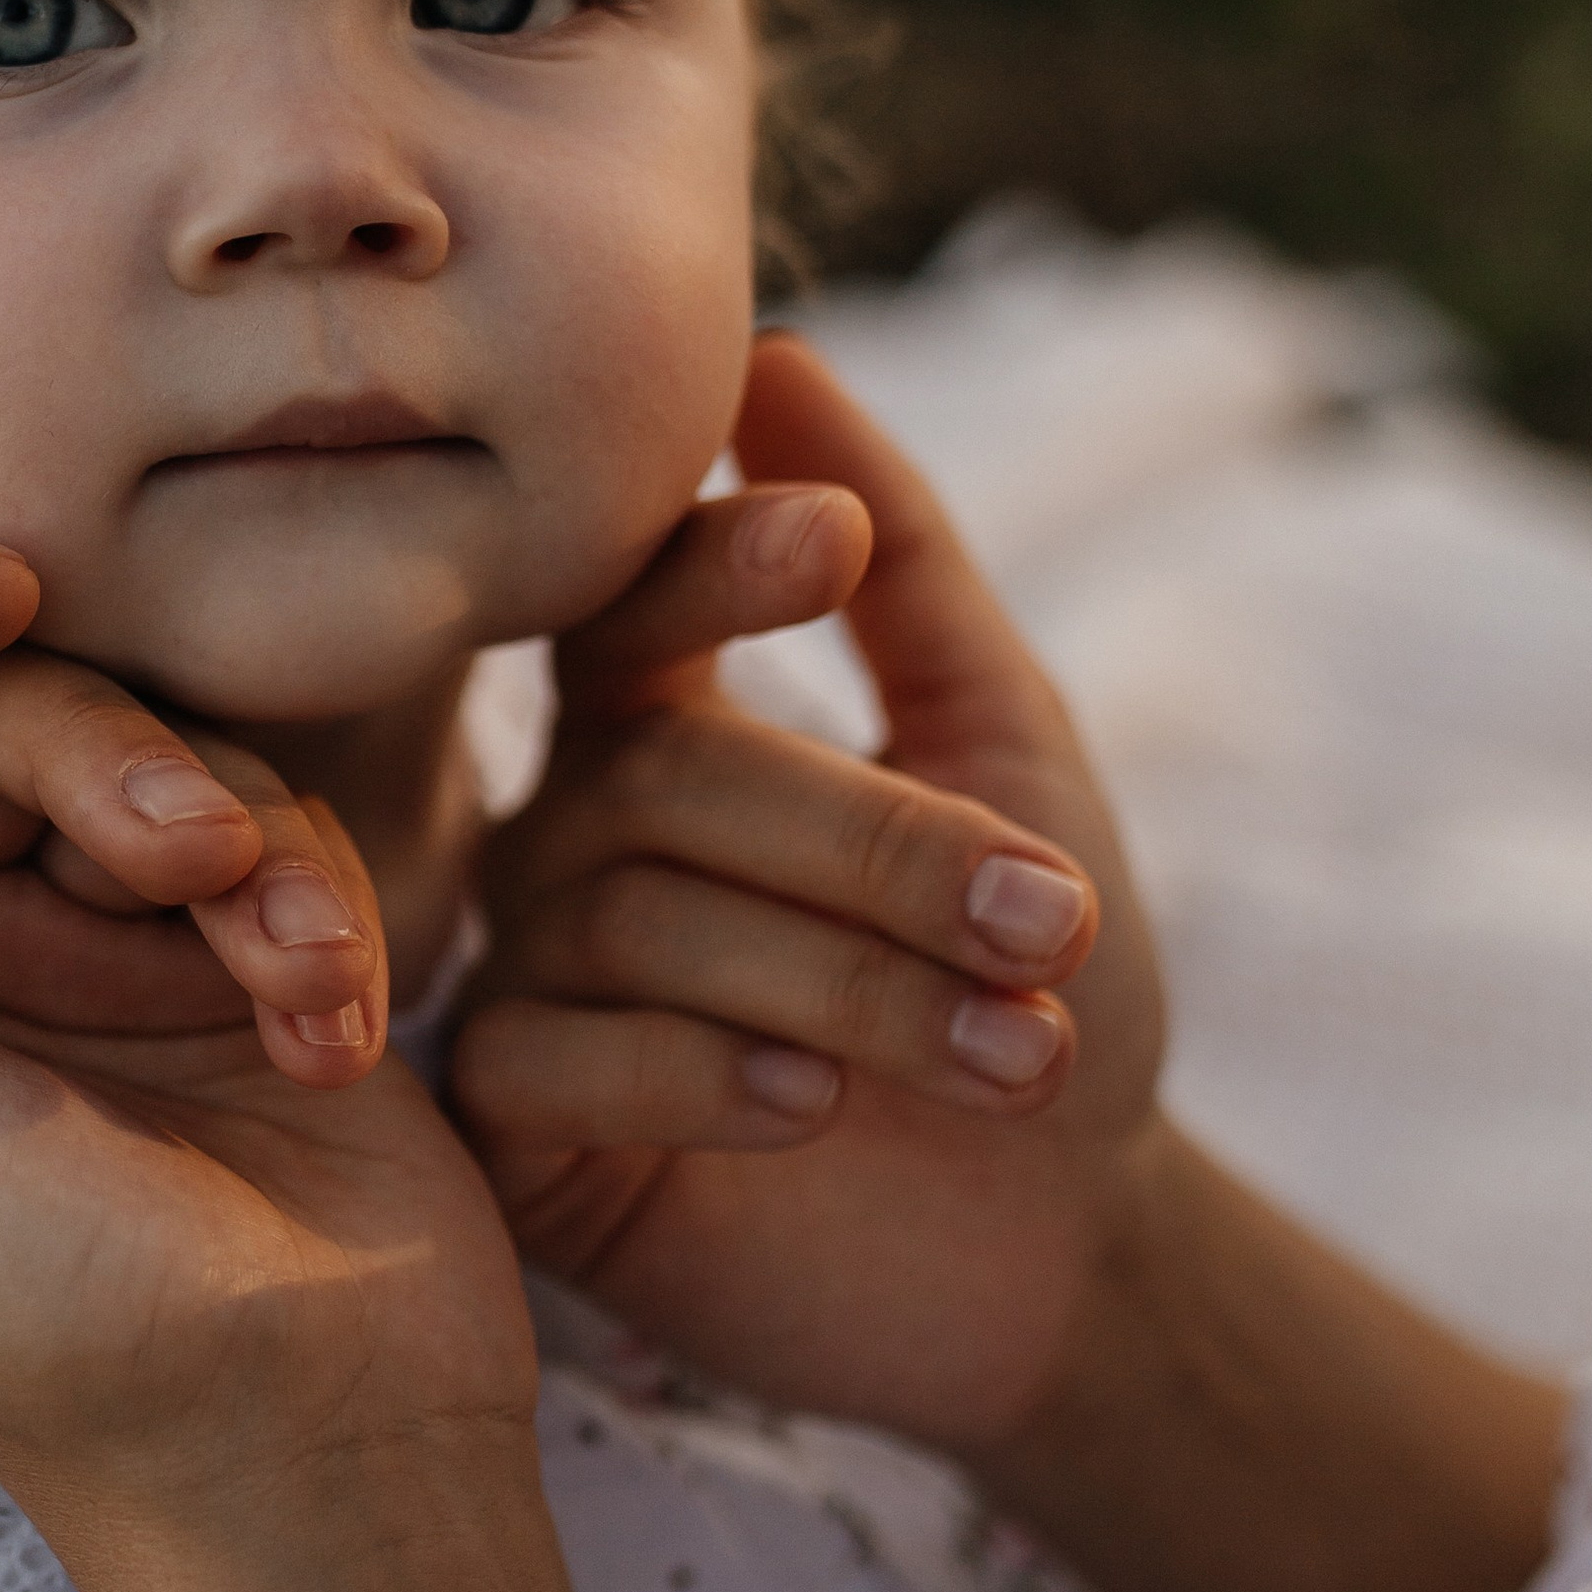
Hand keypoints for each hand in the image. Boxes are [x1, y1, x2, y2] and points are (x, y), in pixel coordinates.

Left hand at [0, 605, 536, 1582]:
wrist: (313, 1449)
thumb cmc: (33, 1314)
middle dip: (93, 753)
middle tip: (181, 847)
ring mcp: (95, 944)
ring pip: (151, 751)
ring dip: (233, 843)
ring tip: (287, 971)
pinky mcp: (245, 958)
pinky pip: (276, 833)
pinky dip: (312, 911)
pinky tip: (333, 1029)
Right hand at [452, 333, 1166, 1448]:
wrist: (1069, 1242)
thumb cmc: (1039, 976)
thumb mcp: (1010, 751)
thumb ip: (907, 565)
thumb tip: (779, 349)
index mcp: (660, 719)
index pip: (634, 603)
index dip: (714, 566)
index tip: (828, 547)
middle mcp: (571, 830)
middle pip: (668, 778)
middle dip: (878, 848)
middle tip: (1050, 920)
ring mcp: (535, 975)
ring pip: (639, 922)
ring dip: (850, 981)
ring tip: (1020, 1042)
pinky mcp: (522, 1126)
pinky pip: (555, 1060)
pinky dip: (695, 1073)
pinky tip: (812, 1106)